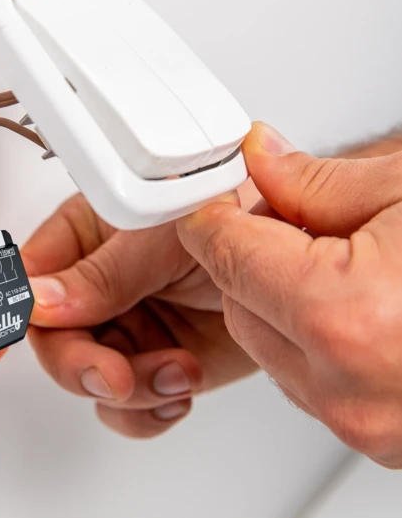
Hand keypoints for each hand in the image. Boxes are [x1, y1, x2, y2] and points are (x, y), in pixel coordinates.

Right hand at [0, 185, 259, 437]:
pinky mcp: (153, 360)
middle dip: (78, 364)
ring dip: (127, 388)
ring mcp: (124, 325)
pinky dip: (148, 406)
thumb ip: (100, 272)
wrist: (288, 252)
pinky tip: (176, 384)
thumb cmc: (226, 209)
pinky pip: (127, 403)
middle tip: (109, 371)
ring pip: (89, 378)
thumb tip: (40, 302)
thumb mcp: (158, 232)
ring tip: (170, 369)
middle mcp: (96, 284)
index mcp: (83, 237)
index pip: (22, 278)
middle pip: (53, 341)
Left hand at [177, 122, 401, 467]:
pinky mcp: (386, 439)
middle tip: (286, 217)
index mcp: (353, 320)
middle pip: (238, 305)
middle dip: (248, 257)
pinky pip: (305, 376)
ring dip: (278, 298)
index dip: (211, 219)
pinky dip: (309, 335)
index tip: (211, 200)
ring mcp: (371, 426)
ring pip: (266, 345)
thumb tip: (259, 156)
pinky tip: (355, 299)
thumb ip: (314, 180)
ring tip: (337, 258)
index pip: (228, 257)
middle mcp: (356, 392)